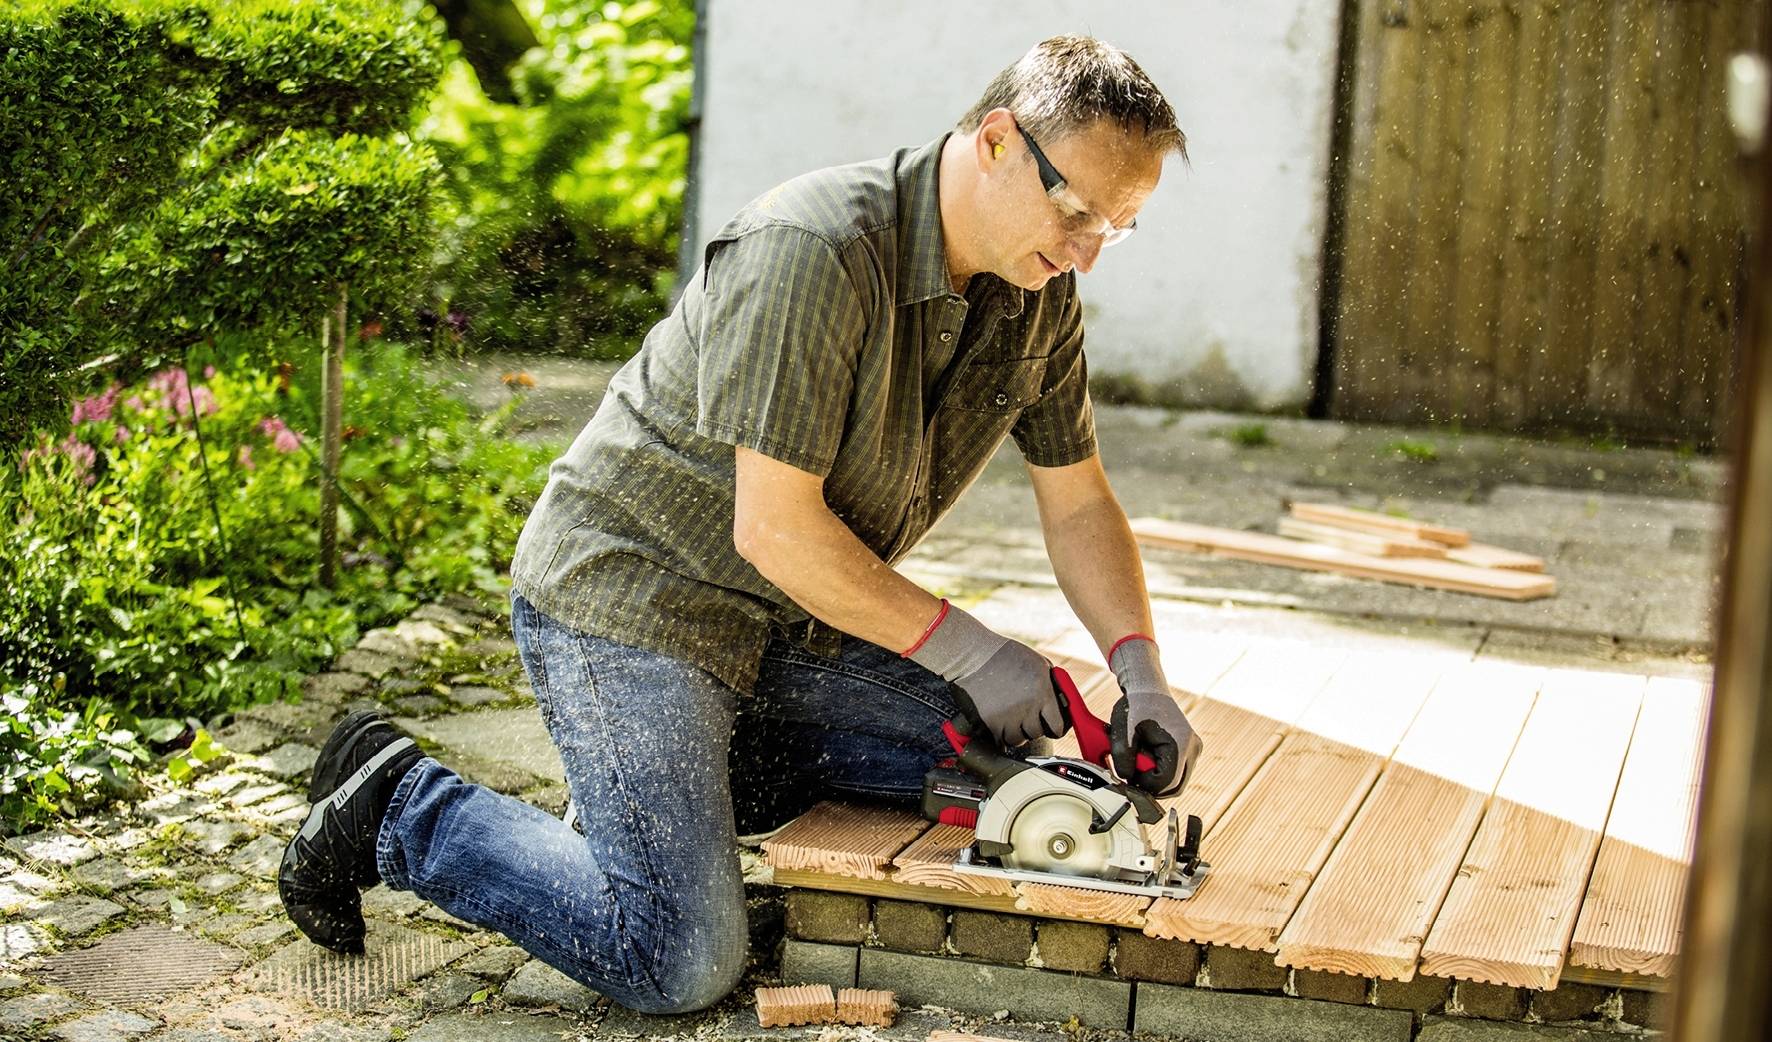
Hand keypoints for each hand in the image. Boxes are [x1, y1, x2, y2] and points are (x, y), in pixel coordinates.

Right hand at [904, 600, 1064, 746]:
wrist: (974, 655)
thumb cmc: (1006, 655)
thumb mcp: (1039, 664)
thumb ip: (1052, 685)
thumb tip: (1062, 705)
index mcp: (1043, 692)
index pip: (1057, 726)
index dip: (1055, 728)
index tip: (1050, 726)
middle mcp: (1028, 707)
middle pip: (1037, 734)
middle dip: (1033, 726)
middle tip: (1025, 715)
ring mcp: (1008, 717)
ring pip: (1018, 740)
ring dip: (1016, 732)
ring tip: (1010, 717)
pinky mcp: (990, 723)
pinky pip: (1000, 742)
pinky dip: (1000, 737)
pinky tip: (999, 725)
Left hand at [1107, 636, 1202, 796]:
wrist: (1147, 689)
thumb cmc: (1136, 706)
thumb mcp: (1123, 733)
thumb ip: (1123, 760)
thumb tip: (1127, 780)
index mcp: (1181, 744)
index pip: (1166, 783)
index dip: (1145, 785)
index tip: (1129, 776)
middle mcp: (1193, 749)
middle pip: (1174, 787)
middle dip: (1151, 784)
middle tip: (1133, 772)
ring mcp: (1193, 750)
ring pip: (1175, 782)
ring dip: (1155, 778)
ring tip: (1139, 760)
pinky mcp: (1189, 750)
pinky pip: (1175, 772)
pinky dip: (1160, 771)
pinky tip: (1147, 756)